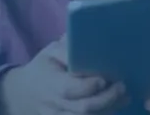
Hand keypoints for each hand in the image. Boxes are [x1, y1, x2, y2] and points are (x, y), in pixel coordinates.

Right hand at [0, 36, 128, 114]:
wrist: (25, 93)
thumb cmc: (44, 67)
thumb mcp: (51, 52)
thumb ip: (69, 49)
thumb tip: (91, 41)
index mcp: (48, 82)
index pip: (68, 89)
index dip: (88, 86)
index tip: (104, 78)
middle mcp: (53, 104)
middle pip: (83, 108)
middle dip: (106, 99)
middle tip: (122, 86)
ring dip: (109, 109)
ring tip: (124, 97)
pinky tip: (114, 106)